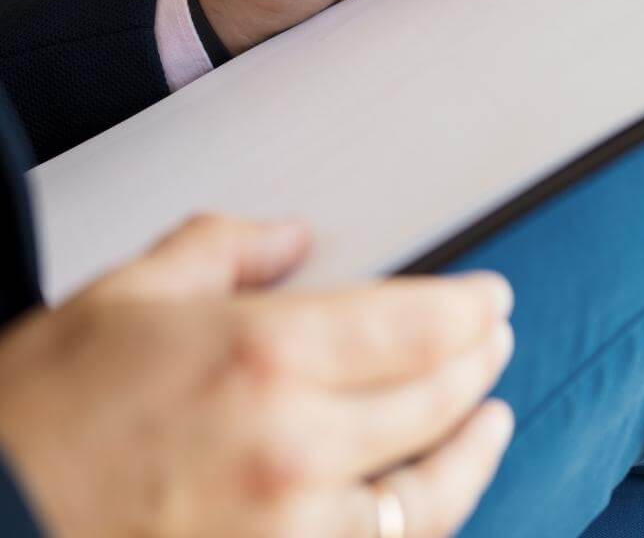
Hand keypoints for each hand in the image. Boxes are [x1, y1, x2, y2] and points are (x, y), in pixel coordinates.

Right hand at [0, 215, 514, 536]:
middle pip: (433, 397)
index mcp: (262, 354)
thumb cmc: (43, 411)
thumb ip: (226, 247)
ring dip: (473, 448)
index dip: (471, 308)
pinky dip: (424, 521)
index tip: (492, 298)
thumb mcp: (130, 292)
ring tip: (493, 416)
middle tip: (496, 337)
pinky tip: (434, 495)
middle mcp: (288, 445)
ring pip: (424, 493)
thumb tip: (292, 237)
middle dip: (480, 360)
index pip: (415, 323)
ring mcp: (285, 529)